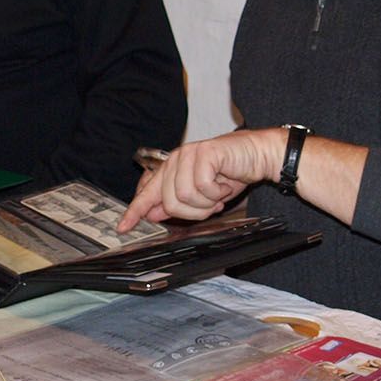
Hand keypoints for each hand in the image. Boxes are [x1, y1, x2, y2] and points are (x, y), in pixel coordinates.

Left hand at [117, 128, 281, 231]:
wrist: (257, 155)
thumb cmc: (231, 173)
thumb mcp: (202, 194)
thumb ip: (177, 201)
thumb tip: (154, 213)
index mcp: (171, 168)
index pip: (147, 193)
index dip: (134, 212)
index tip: (123, 227)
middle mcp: (176, 159)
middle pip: (170, 202)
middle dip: (194, 211)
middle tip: (211, 204)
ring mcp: (188, 154)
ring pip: (185, 196)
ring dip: (208, 202)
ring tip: (218, 192)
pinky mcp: (204, 153)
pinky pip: (203, 187)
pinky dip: (218, 192)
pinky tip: (224, 183)